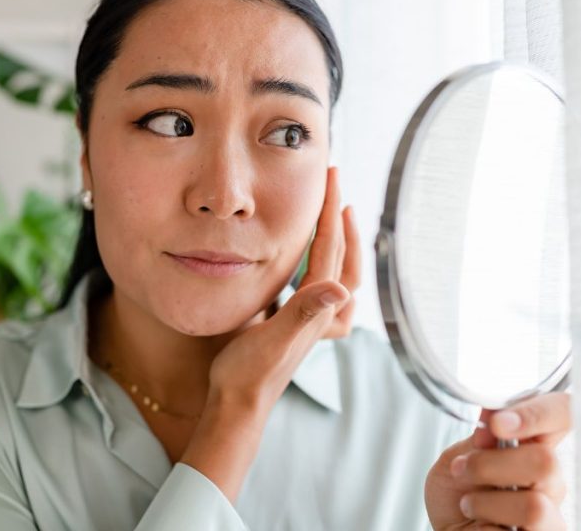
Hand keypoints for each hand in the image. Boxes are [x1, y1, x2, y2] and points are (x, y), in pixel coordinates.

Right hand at [182, 167, 353, 500]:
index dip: (330, 209)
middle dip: (340, 219)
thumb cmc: (250, 372)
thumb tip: (340, 288)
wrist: (239, 404)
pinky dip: (323, 270)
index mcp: (317, 306)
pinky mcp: (298, 328)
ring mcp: (312, 321)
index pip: (329, 248)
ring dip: (339, 243)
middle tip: (334, 185)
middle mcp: (321, 312)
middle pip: (340, 257)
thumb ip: (304, 312)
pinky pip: (320, 291)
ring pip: (337, 273)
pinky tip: (310, 265)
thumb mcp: (273, 339)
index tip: (330, 175)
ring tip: (335, 219)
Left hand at [424, 393, 571, 530]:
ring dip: (485, 503)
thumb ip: (480, 439)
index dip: (539, 412)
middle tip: (463, 470)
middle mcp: (549, 480)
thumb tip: (495, 415)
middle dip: (491, 465)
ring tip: (468, 505)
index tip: (497, 422)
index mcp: (532, 448)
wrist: (445, 529)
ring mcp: (550, 516)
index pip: (562, 414)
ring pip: (535, 506)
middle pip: (547, 461)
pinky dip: (485, 528)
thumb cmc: (455, 495)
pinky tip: (479, 526)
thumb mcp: (457, 458)